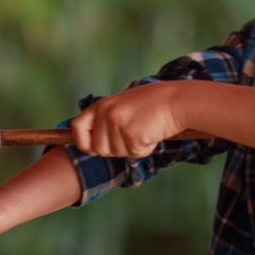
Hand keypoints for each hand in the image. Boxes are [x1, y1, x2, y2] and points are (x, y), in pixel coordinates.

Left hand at [68, 82, 184, 158]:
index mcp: (102, 105)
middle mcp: (106, 112)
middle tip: (133, 135)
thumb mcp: (123, 105)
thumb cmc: (154, 104)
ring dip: (132, 148)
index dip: (83, 142)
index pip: (77, 127)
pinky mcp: (131, 134)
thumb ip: (107, 120)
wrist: (177, 100)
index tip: (93, 148)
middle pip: (99, 148)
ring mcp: (118, 123)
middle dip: (115, 149)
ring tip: (145, 130)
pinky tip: (153, 133)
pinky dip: (145, 148)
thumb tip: (94, 146)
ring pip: (117, 153)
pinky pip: (134, 153)